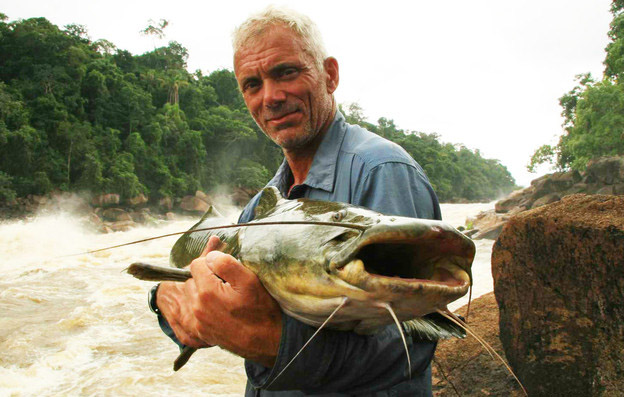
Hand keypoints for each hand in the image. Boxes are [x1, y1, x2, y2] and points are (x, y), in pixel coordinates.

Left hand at [156, 236, 281, 366]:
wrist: (266, 342)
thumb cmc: (261, 311)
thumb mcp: (249, 281)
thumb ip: (226, 264)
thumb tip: (210, 257)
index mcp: (207, 292)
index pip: (196, 265)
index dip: (212, 264)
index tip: (226, 272)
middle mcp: (197, 308)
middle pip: (191, 280)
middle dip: (205, 278)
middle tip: (226, 284)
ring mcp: (197, 322)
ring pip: (191, 296)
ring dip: (203, 292)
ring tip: (224, 297)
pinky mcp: (200, 332)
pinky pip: (194, 312)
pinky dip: (204, 307)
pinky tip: (221, 309)